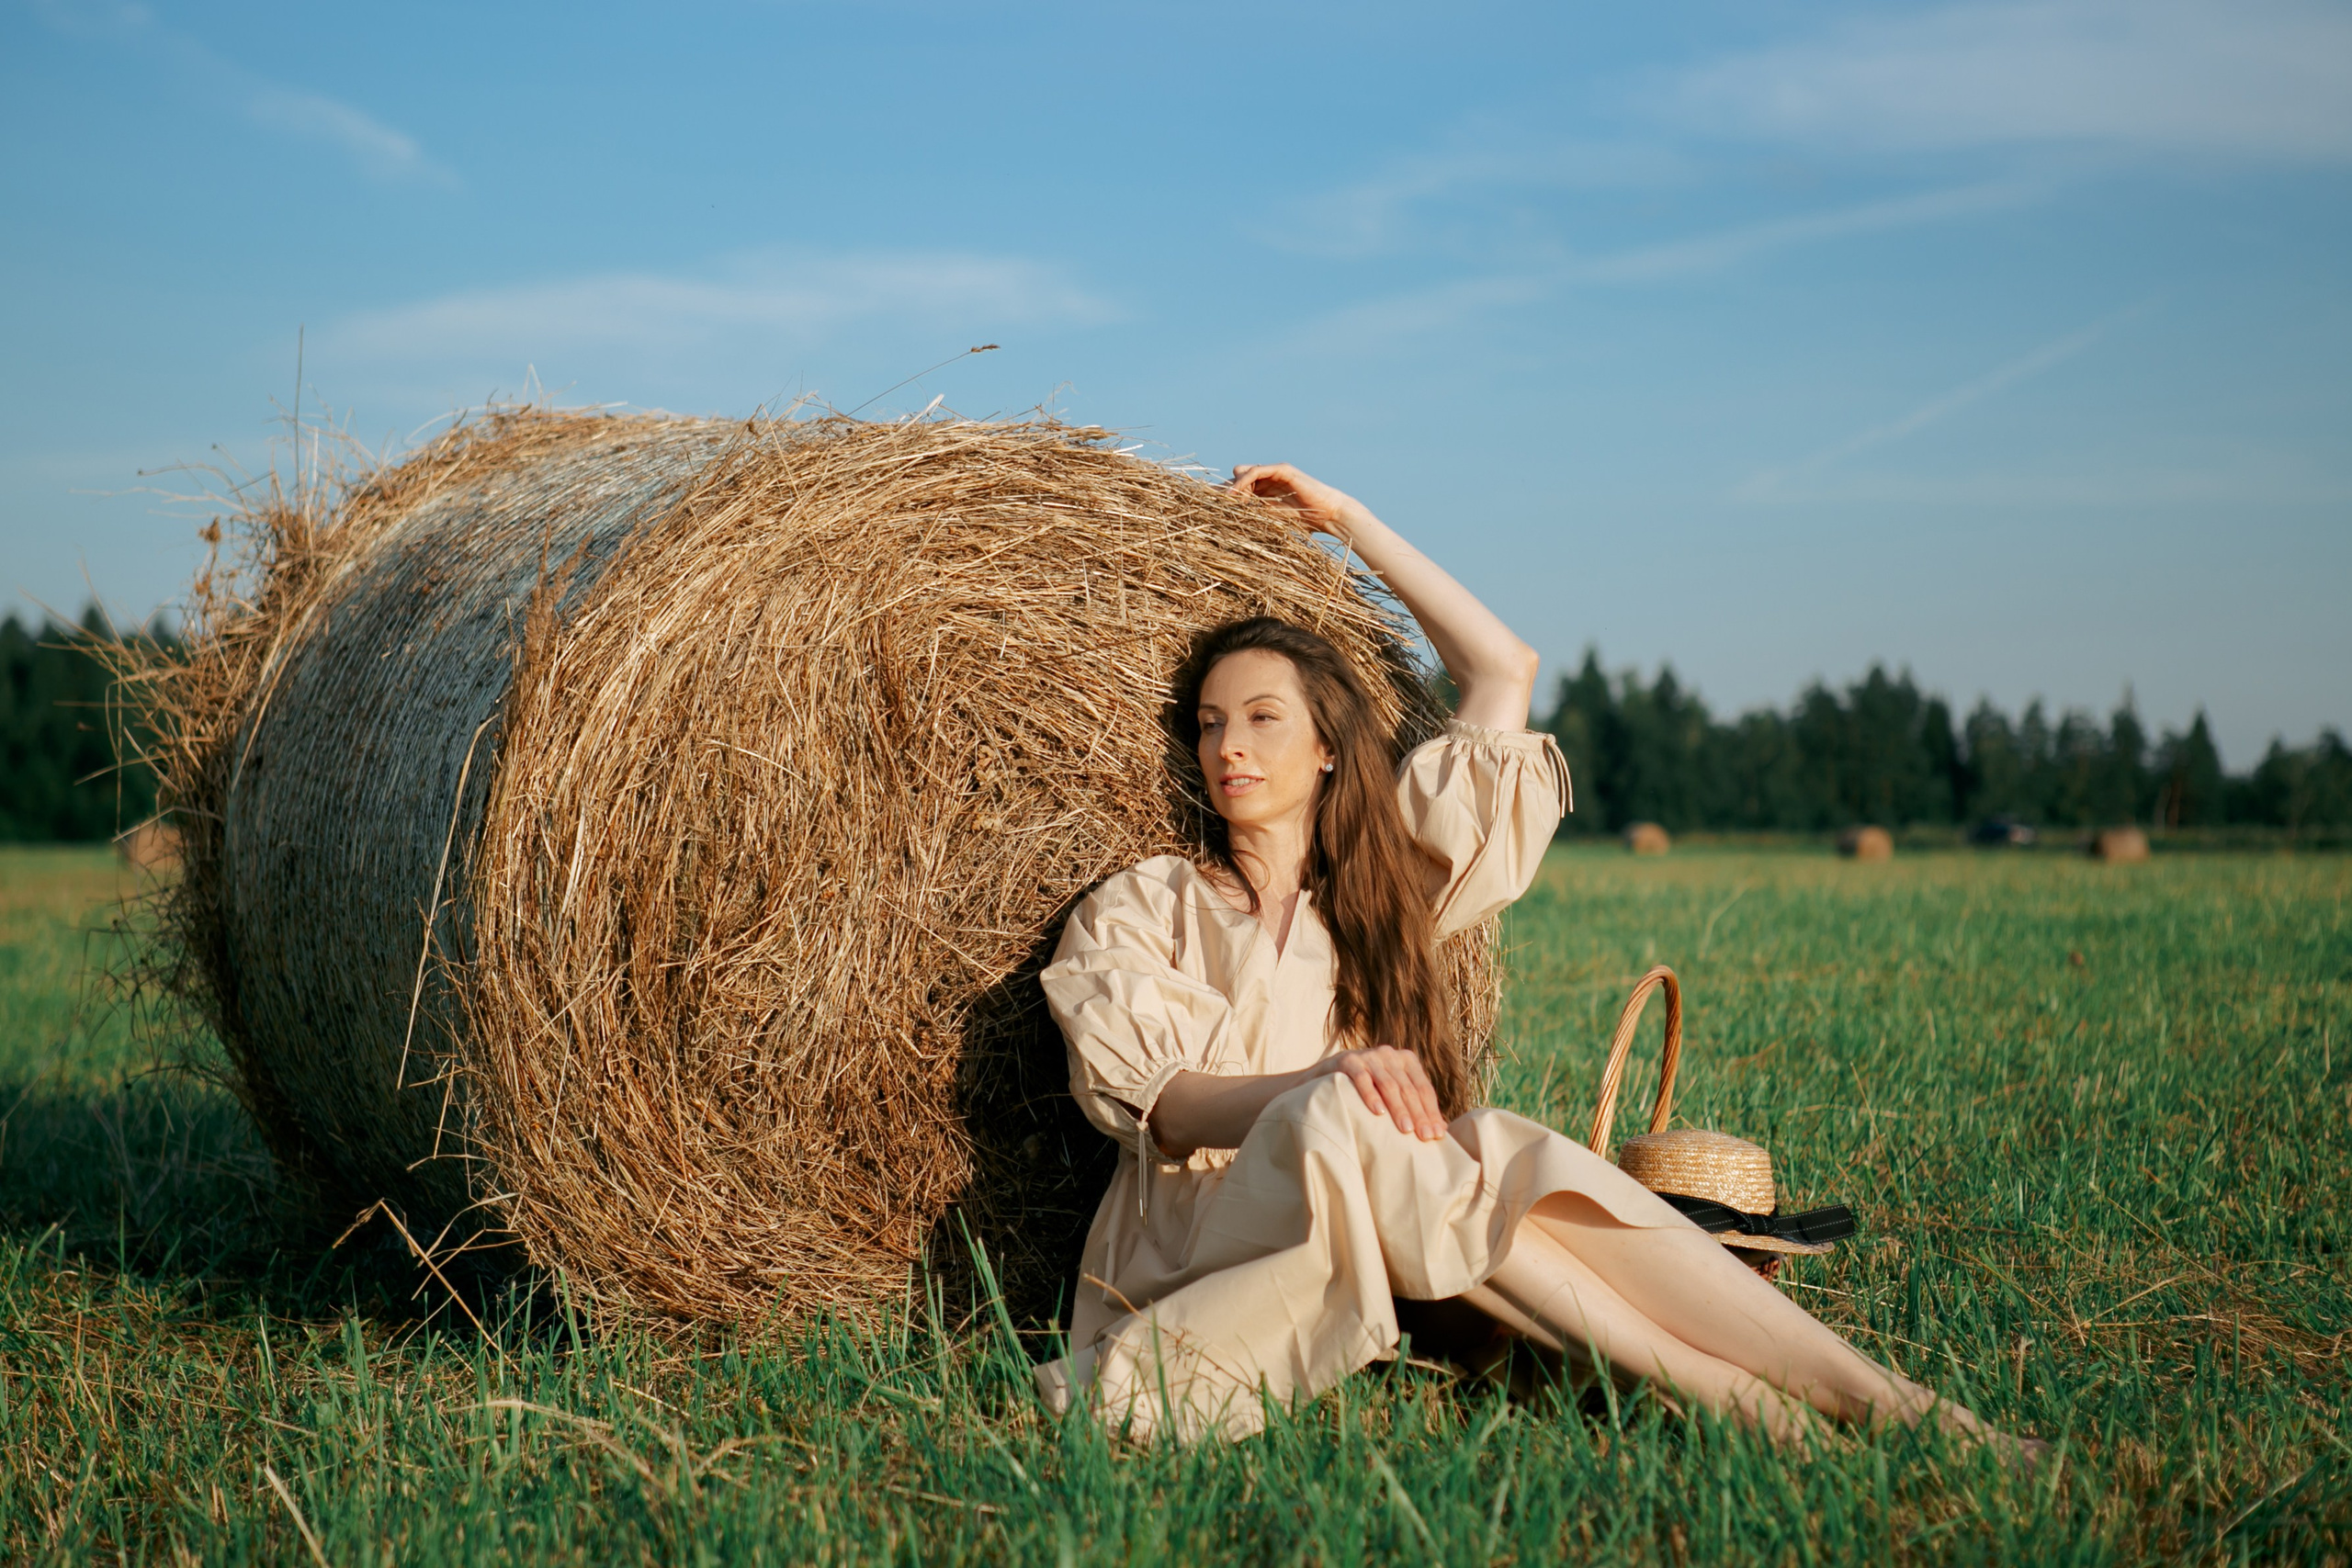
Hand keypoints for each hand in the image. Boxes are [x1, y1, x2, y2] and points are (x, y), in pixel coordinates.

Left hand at [1228, 463, 1365, 543]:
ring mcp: (1273, 472)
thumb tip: (1228, 524)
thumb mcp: (1270, 520)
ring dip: (1233, 487)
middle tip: (1215, 507)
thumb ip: (1253, 516)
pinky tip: (1237, 494)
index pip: (1236, 487)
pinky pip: (1255, 471)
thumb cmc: (1303, 521)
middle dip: (1224, 492)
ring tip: (1226, 502)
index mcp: (1263, 490)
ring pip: (1242, 472)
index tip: (1208, 509)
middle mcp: (1266, 478)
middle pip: (1235, 478)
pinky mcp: (1281, 469)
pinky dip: (1243, 481)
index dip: (1223, 496)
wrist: (1327, 514)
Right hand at [1315, 1045, 1447, 1140]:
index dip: (1431, 1111)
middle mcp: (1389, 1054)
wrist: (1325, 1077)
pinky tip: (1378, 1112)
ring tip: (1406, 1130)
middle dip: (1419, 1113)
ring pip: (1389, 1084)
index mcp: (1406, 1060)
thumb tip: (1442, 1130)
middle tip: (1424, 1137)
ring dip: (1399, 1108)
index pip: (1423, 1088)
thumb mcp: (1392, 1093)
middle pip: (1409, 1087)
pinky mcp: (1348, 1061)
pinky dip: (1371, 1095)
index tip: (1436, 1135)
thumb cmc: (1367, 1089)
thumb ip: (1415, 1106)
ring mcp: (1368, 1056)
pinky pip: (1362, 1079)